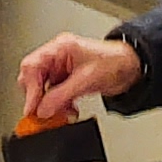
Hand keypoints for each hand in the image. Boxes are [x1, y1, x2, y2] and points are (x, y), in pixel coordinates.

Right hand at [15, 32, 142, 122]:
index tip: (33, 108)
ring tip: (60, 113)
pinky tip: (68, 110)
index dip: (30, 89)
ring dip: (50, 105)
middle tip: (43, 114)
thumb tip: (42, 109)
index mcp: (60, 48)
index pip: (32, 66)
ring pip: (42, 89)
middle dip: (38, 98)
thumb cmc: (115, 62)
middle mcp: (57, 57)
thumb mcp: (87, 80)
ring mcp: (61, 69)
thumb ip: (62, 95)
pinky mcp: (67, 80)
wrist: (132, 67)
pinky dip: (58, 106)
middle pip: (32, 78)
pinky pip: (54, 95)